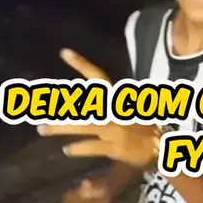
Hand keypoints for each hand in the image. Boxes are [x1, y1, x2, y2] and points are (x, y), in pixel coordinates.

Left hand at [37, 49, 159, 166]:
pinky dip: (78, 148)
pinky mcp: (115, 147)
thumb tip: (94, 94)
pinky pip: (91, 147)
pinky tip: (67, 150)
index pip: (99, 78)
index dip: (82, 64)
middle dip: (58, 109)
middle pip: (81, 106)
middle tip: (39, 112)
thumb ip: (115, 102)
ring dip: (60, 129)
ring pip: (82, 127)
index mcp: (118, 100)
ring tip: (43, 130)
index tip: (64, 53)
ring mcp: (114, 130)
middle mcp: (114, 112)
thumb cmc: (147, 128)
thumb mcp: (133, 110)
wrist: (163, 147)